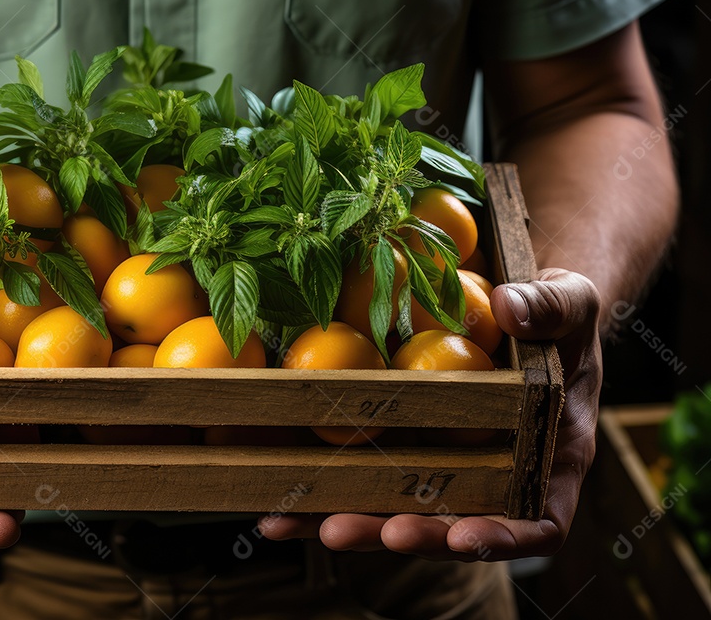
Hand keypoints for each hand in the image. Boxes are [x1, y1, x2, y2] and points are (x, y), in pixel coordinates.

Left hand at [258, 268, 601, 560]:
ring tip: (294, 521)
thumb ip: (552, 308)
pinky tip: (273, 494)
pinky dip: (321, 485)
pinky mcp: (401, 445)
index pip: (538, 524)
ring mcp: (444, 466)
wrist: (517, 306)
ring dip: (347, 517)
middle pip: (450, 527)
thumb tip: (511, 308)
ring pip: (397, 509)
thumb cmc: (556, 311)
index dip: (502, 540)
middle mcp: (494, 478)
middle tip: (347, 529)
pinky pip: (363, 470)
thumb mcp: (568, 301)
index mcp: (549, 463)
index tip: (462, 537)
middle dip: (399, 531)